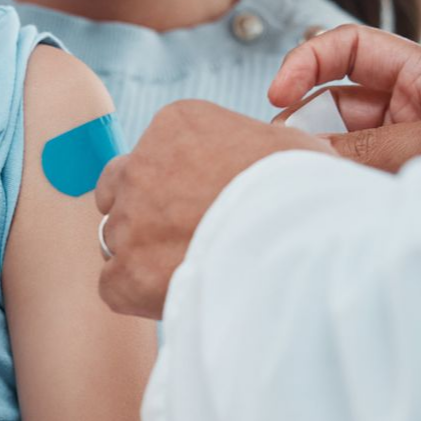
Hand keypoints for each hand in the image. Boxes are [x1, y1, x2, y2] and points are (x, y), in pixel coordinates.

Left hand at [95, 100, 329, 319]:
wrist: (297, 239)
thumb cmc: (305, 190)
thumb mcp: (284, 145)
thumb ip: (254, 149)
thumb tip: (266, 165)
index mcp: (176, 124)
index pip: (156, 151)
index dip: (179, 182)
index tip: (206, 202)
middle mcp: (141, 165)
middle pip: (122, 189)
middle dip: (146, 211)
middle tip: (187, 235)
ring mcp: (130, 219)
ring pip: (118, 238)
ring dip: (145, 254)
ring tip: (194, 270)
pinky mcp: (127, 273)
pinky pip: (114, 286)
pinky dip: (139, 295)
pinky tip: (177, 296)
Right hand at [268, 25, 420, 170]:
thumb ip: (369, 147)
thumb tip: (305, 151)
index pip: (352, 48)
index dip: (308, 62)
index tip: (279, 92)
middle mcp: (417, 106)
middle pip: (340, 98)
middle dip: (308, 119)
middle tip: (285, 149)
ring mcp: (410, 144)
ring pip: (346, 140)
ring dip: (323, 155)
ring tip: (308, 178)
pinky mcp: (405, 180)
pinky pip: (359, 173)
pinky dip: (339, 181)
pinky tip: (328, 195)